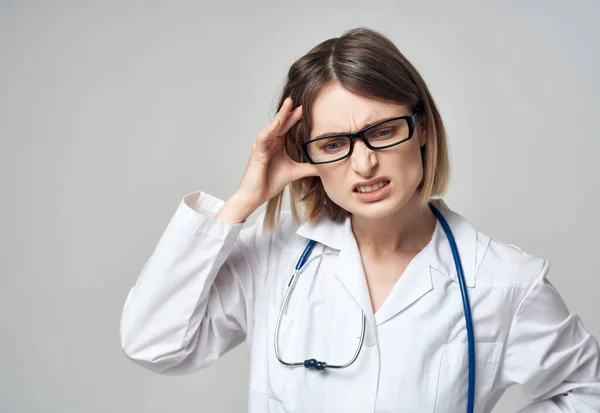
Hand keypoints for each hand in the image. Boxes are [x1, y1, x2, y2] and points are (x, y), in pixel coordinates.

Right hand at [218, 97, 318, 222]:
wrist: (255, 195)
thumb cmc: (269, 182)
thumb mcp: (294, 173)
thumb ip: (308, 168)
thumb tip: (324, 167)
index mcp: (278, 145)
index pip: (289, 128)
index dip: (297, 118)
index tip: (309, 108)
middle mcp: (270, 143)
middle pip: (282, 124)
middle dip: (291, 112)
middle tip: (303, 101)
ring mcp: (262, 146)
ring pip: (273, 127)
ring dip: (281, 115)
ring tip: (289, 104)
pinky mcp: (257, 152)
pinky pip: (263, 137)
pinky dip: (270, 129)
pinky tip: (277, 122)